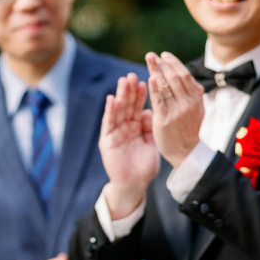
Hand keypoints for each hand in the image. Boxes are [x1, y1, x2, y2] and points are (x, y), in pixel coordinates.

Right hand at [100, 74, 159, 218]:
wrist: (135, 185)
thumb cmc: (144, 166)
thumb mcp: (152, 143)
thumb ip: (151, 128)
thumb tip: (151, 112)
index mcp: (136, 127)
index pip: (139, 107)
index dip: (142, 94)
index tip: (147, 80)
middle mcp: (125, 127)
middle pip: (128, 105)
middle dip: (131, 90)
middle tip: (133, 75)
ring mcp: (115, 133)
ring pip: (118, 111)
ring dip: (120, 96)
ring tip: (123, 81)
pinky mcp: (107, 141)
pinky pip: (109, 124)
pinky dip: (110, 112)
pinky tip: (111, 99)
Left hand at [146, 52, 203, 168]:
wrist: (186, 153)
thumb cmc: (189, 130)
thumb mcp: (198, 110)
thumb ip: (193, 93)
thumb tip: (185, 74)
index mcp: (196, 99)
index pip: (185, 75)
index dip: (174, 63)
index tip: (164, 55)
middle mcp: (188, 103)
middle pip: (174, 77)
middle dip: (162, 64)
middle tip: (151, 55)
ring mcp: (177, 111)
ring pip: (166, 86)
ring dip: (156, 70)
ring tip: (148, 61)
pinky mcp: (165, 120)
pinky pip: (159, 100)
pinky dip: (154, 87)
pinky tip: (149, 78)